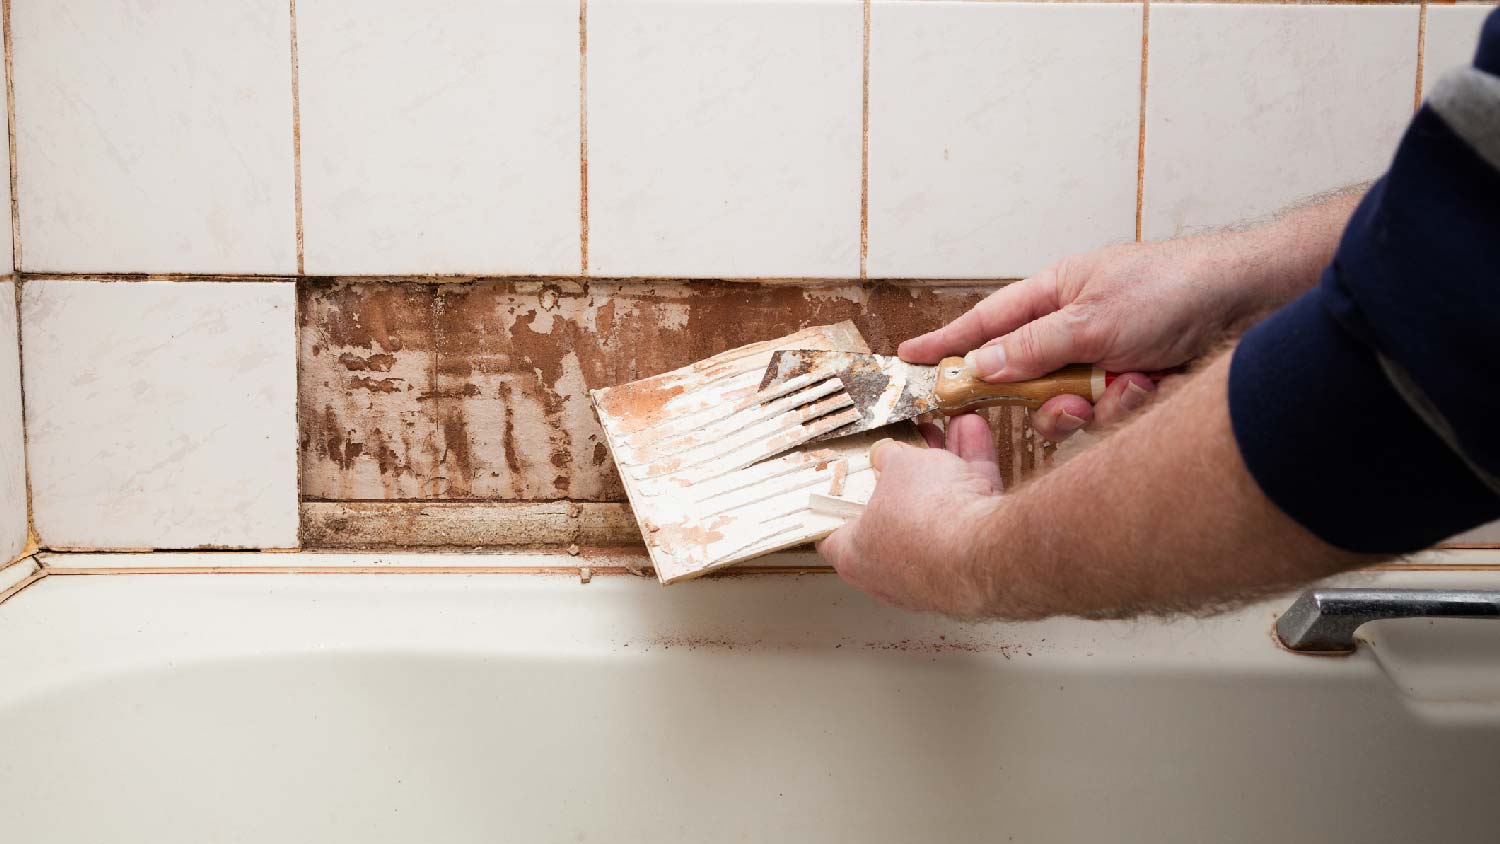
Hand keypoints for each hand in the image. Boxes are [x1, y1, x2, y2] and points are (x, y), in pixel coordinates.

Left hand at [817, 414, 1002, 616]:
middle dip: (907, 473)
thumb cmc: (924, 518)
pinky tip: (975, 435)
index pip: (834, 536)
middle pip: (894, 514)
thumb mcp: (898, 466)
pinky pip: (970, 511)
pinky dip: (974, 474)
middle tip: (911, 445)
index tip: (843, 486)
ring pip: (938, 509)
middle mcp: (893, 571)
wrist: (984, 550)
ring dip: (946, 466)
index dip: (837, 506)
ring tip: (949, 430)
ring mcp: (936, 569)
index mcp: (857, 556)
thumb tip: (887, 454)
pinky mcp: (974, 561)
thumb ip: (890, 458)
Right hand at [898, 240, 1245, 440]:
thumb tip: (981, 367)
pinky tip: (1156, 385)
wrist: (1254, 303)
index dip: (947, 343)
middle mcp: (1077, 327)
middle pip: (1029, 379)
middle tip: (1069, 402)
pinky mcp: (1134, 384)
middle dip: (1050, 399)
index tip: (909, 359)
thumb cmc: (1177, 286)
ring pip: (1069, 405)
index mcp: (1057, 293)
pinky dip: (1130, 405)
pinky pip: (1108, 414)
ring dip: (1098, 404)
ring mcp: (1106, 358)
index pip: (987, 321)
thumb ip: (1033, 348)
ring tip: (1132, 383)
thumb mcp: (1094, 319)